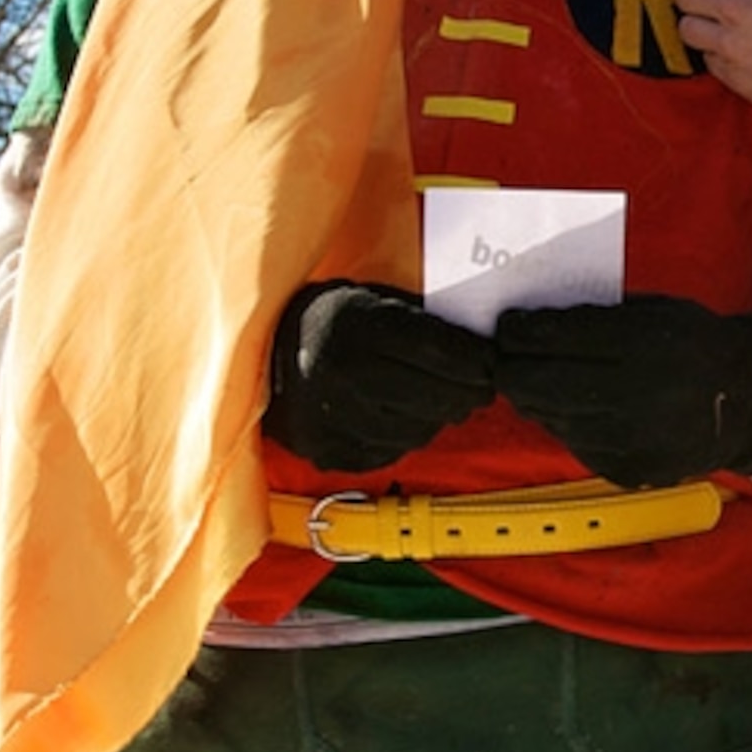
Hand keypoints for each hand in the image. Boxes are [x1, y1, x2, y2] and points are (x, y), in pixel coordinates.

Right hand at [265, 281, 496, 472]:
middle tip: (481, 389)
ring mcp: (329, 417)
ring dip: (438, 417)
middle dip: (467, 393)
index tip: (491, 363)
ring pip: (417, 430)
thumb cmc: (328, 323)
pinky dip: (406, 436)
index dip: (475, 359)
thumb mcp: (368, 300)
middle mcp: (337, 371)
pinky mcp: (326, 450)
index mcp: (351, 323)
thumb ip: (418, 321)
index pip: (437, 349)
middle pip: (434, 395)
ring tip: (443, 402)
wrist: (259, 362)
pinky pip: (390, 451)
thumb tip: (481, 348)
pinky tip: (406, 418)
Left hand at [494, 295, 751, 487]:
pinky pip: (574, 443)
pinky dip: (565, 424)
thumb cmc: (694, 344)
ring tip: (537, 379)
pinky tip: (575, 407)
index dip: (519, 332)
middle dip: (512, 367)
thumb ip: (597, 316)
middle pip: (539, 383)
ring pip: (551, 417)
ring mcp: (630, 440)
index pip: (555, 337)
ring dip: (535, 397)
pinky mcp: (628, 470)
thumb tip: (530, 322)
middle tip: (505, 356)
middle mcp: (635, 396)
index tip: (506, 326)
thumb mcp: (654, 311)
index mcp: (643, 345)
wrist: (749, 402)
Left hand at [674, 0, 751, 129]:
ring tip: (723, 37)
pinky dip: (722, 62)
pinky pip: (710, 64)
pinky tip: (744, 62)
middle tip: (715, 9)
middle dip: (699, 0)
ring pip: (688, 30)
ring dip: (703, 32)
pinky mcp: (734, 76)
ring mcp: (731, 41)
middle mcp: (736, 0)